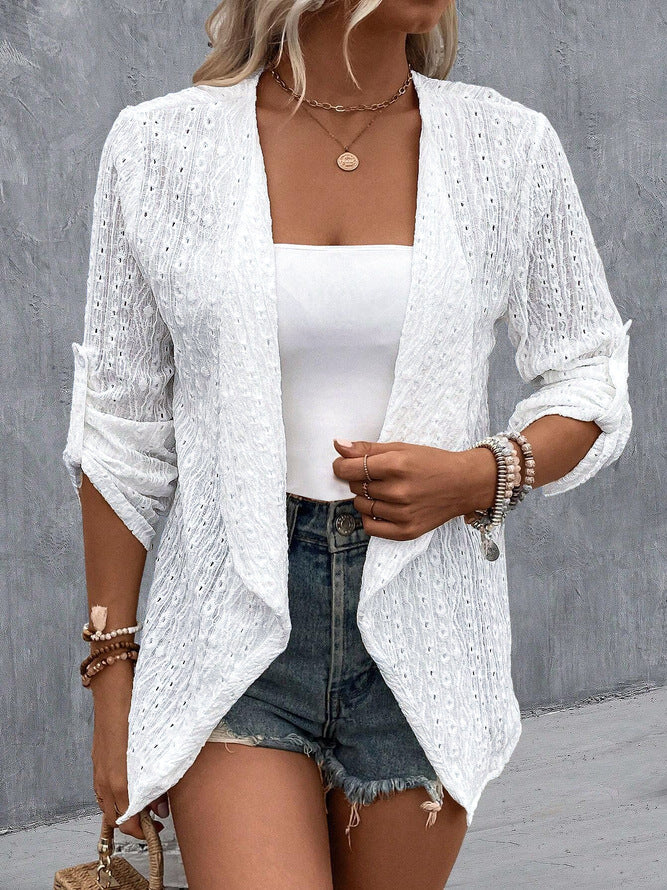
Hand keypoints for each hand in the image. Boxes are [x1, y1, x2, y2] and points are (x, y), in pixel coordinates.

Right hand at [90, 661, 168, 838]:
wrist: (114, 686)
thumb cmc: (138, 711)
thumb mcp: (155, 747)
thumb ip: (159, 779)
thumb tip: (162, 806)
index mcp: (119, 778)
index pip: (128, 819)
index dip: (144, 829)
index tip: (159, 826)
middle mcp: (105, 778)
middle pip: (115, 818)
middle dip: (135, 824)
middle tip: (156, 819)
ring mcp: (98, 769)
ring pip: (107, 805)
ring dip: (125, 810)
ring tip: (147, 803)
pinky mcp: (97, 759)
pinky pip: (102, 790)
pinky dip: (115, 797)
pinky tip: (130, 789)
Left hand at [332, 438, 496, 540]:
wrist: (464, 484)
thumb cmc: (433, 463)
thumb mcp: (402, 448)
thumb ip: (367, 448)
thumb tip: (338, 445)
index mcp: (397, 465)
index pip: (350, 469)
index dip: (341, 466)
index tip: (344, 464)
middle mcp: (399, 491)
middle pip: (355, 487)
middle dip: (358, 479)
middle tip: (375, 475)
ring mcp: (403, 513)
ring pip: (361, 506)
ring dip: (364, 497)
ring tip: (382, 490)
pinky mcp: (407, 530)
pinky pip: (371, 527)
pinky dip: (369, 517)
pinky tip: (380, 507)